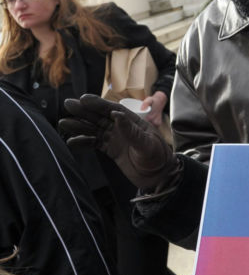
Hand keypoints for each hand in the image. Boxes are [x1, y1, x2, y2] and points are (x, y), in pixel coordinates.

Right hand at [59, 94, 177, 189]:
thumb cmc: (157, 157)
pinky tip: (71, 141)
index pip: (113, 109)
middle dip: (84, 111)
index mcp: (132, 121)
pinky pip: (94, 144)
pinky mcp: (111, 150)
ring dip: (79, 126)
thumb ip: (132, 131)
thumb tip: (116, 115)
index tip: (83, 99)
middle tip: (68, 104)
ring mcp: (115, 138)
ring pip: (94, 129)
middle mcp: (122, 127)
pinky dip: (83, 142)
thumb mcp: (147, 143)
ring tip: (63, 123)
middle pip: (100, 117)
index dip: (98, 104)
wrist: (158, 176)